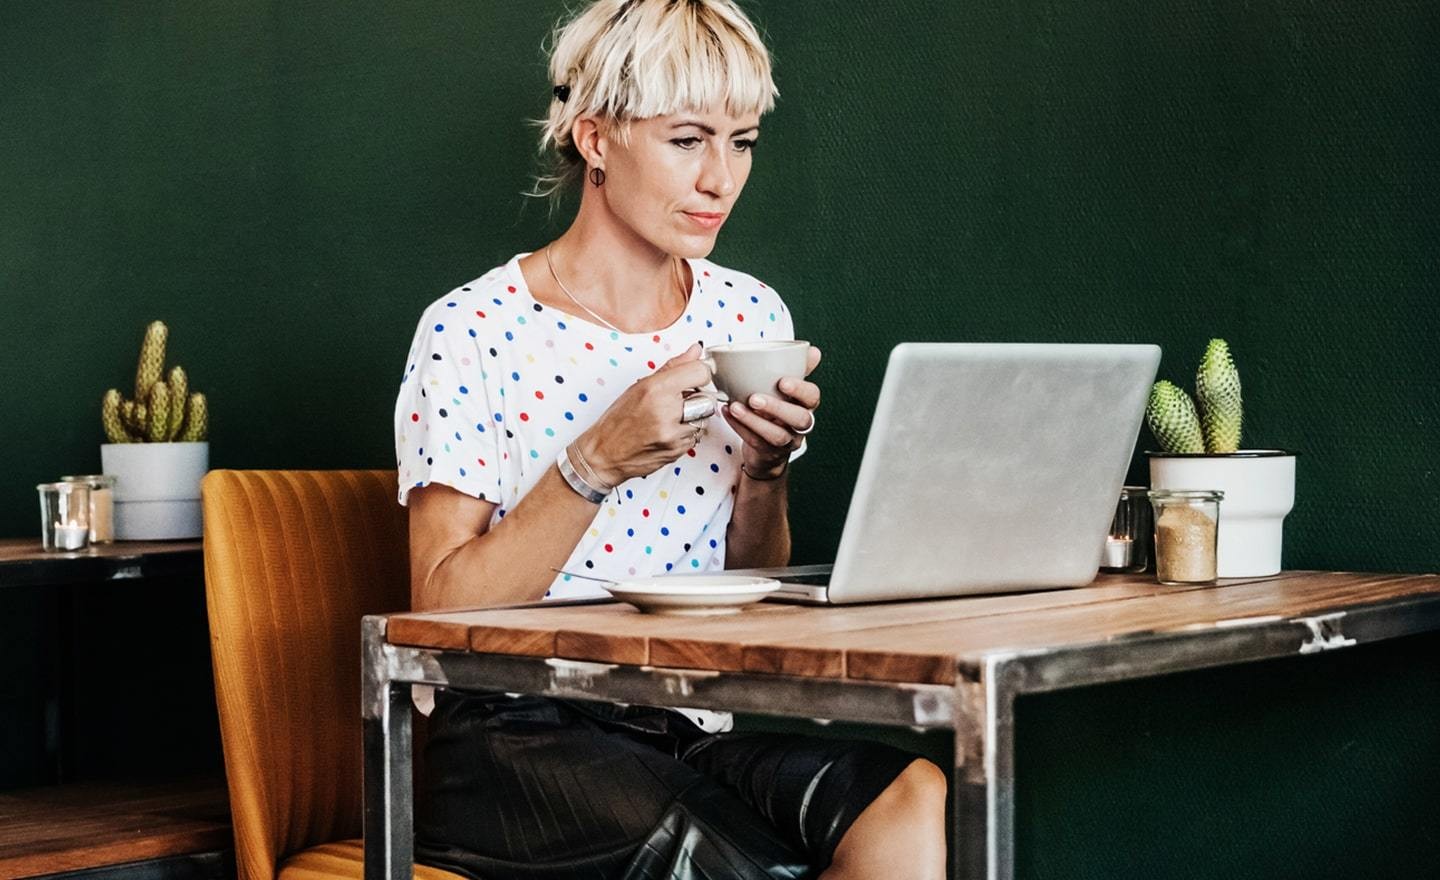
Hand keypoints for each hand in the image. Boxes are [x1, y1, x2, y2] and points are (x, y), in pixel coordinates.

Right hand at [576, 342, 713, 485]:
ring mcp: (673, 434)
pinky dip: (687, 433)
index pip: (700, 372)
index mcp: (655, 390)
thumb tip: (695, 351)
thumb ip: (673, 367)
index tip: (694, 376)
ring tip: (671, 417)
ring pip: (704, 419)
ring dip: (694, 417)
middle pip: (707, 399)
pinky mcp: (677, 451)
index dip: (700, 373)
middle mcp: (666, 412)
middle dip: (697, 399)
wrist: (605, 454)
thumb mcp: (640, 385)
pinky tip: (669, 431)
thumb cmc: (618, 420)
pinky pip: (696, 437)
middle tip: (679, 401)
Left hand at [722, 345, 821, 478]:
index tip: (782, 381)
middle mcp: (800, 426)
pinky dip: (739, 427)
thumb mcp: (788, 391)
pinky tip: (727, 413)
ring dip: (754, 420)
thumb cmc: (778, 411)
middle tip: (754, 398)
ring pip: (777, 435)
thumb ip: (799, 369)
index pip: (812, 397)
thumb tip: (813, 351)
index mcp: (806, 406)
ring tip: (735, 406)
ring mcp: (786, 442)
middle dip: (777, 408)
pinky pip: (755, 442)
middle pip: (799, 419)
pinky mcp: (769, 453)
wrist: (768, 448)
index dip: (800, 390)